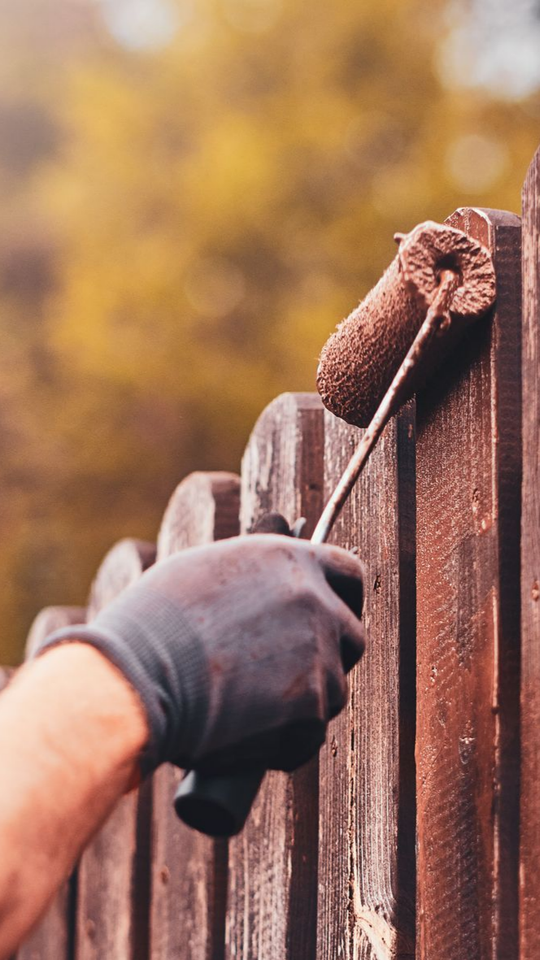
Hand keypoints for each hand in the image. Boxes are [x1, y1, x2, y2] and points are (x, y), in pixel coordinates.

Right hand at [37, 534, 364, 776]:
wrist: (138, 678)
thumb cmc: (154, 624)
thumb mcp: (206, 573)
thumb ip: (251, 579)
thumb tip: (263, 592)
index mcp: (292, 560)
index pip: (348, 573)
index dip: (343, 597)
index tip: (332, 614)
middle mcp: (316, 603)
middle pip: (351, 635)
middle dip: (329, 655)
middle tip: (285, 673)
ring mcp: (319, 657)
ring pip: (333, 688)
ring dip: (304, 701)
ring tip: (247, 710)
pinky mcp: (311, 710)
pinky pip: (310, 734)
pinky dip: (284, 743)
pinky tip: (244, 739)